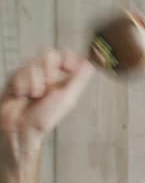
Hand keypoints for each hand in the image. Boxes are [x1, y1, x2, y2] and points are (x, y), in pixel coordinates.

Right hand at [0, 49, 93, 169]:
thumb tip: (91, 63)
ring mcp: (30, 75)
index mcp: (62, 78)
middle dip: (49, 70)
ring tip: (34, 96)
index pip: (66, 55)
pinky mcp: (15, 78)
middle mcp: (46, 74)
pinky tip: (22, 96)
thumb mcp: (68, 97)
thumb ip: (79, 79)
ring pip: (33, 63)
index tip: (68, 68)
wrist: (20, 127)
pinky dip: (22, 85)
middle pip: (49, 54)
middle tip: (47, 87)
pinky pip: (19, 71)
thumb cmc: (45, 117)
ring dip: (34, 81)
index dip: (68, 57)